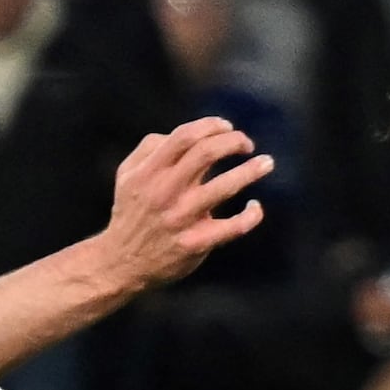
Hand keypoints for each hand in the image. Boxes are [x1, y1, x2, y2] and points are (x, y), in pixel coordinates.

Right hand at [96, 118, 272, 293]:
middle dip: (234, 142)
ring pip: (224, 187)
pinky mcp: (196, 243)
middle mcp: (164, 192)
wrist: (122, 263)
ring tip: (267, 163)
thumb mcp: (128, 175)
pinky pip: (233, 227)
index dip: (212, 126)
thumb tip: (189, 135)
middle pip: (206, 153)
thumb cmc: (132, 211)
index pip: (184, 136)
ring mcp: (181, 218)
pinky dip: (251, 215)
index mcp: (148, 172)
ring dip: (251, 171)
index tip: (228, 128)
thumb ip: (151, 147)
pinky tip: (255, 207)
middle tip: (248, 145)